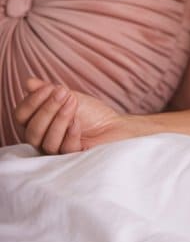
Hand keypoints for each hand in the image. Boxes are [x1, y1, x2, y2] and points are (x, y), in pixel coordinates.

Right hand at [14, 77, 145, 154]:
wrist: (115, 126)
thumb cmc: (91, 113)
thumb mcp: (69, 97)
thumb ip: (48, 91)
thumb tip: (29, 82)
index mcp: (37, 124)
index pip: (21, 116)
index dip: (32, 102)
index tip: (50, 88)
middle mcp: (42, 140)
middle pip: (32, 130)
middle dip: (47, 109)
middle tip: (64, 93)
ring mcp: (56, 151)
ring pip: (46, 141)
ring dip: (60, 118)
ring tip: (73, 103)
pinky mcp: (73, 158)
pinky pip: (64, 149)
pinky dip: (70, 133)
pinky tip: (78, 122)